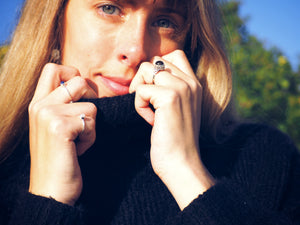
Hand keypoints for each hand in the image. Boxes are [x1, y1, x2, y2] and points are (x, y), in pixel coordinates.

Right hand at [28, 63, 96, 205]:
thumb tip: (83, 85)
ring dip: (91, 125)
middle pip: (77, 79)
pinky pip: (92, 121)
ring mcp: (48, 115)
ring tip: (78, 141)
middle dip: (91, 95)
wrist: (51, 189)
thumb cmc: (59, 158)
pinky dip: (91, 137)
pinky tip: (78, 150)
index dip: (73, 72)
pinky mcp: (61, 127)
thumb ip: (62, 105)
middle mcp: (40, 106)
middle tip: (88, 115)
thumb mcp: (55, 127)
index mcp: (37, 104)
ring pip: (91, 105)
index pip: (53, 68)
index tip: (82, 92)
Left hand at [130, 50, 214, 209]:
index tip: (153, 91)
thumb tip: (147, 75)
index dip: (157, 69)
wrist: (182, 164)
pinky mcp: (169, 97)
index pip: (174, 55)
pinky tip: (151, 122)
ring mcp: (181, 87)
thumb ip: (169, 89)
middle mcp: (190, 82)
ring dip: (140, 91)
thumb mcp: (178, 109)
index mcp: (194, 84)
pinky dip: (139, 106)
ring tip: (150, 112)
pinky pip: (141, 90)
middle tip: (148, 102)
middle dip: (144, 79)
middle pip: (156, 60)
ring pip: (146, 69)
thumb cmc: (175, 140)